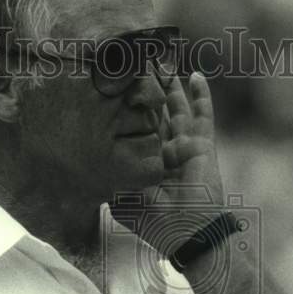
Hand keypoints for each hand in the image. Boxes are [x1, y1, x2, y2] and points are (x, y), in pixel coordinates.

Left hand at [110, 72, 226, 256]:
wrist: (187, 231)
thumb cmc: (156, 223)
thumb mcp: (123, 204)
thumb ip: (110, 185)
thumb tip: (88, 169)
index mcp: (146, 163)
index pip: (135, 130)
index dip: (126, 111)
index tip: (114, 89)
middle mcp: (164, 151)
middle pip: (156, 114)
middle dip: (148, 91)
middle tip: (138, 64)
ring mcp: (185, 146)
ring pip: (177, 108)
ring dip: (170, 86)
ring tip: (162, 62)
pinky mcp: (203, 145)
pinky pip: (204, 115)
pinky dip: (202, 95)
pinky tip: (197, 75)